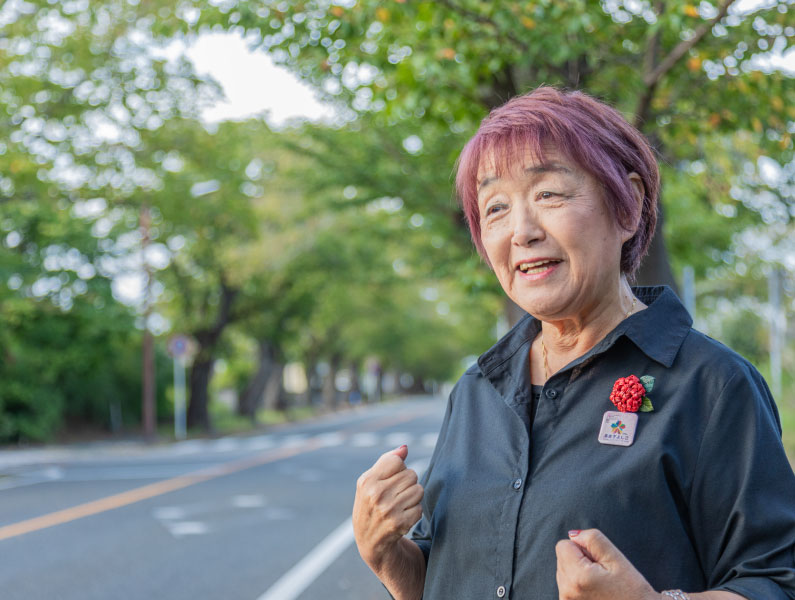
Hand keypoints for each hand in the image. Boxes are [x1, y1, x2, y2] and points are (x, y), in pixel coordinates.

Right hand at [353, 445, 423, 574]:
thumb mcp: (370, 481)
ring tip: (399, 504)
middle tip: (395, 494)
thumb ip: (387, 461)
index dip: (398, 468)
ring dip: (413, 497)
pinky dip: (414, 511)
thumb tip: (404, 448)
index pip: (397, 461)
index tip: (390, 479)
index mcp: (367, 481)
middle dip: (407, 483)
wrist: (369, 541)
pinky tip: (402, 516)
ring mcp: (388, 510)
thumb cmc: (370, 504)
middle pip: (411, 474)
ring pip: (418, 490)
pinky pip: (420, 507)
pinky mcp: (400, 524)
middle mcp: (376, 495)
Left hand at [556, 528, 658, 599]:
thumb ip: (592, 539)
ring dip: (577, 572)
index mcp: (577, 577)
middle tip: (602, 573)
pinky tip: (595, 592)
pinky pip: (566, 586)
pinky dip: (577, 585)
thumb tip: (573, 535)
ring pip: (563, 572)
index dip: (581, 547)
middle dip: (579, 560)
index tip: (597, 560)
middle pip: (562, 558)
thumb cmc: (632, 590)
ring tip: (600, 584)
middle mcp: (566, 592)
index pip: (563, 545)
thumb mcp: (616, 558)